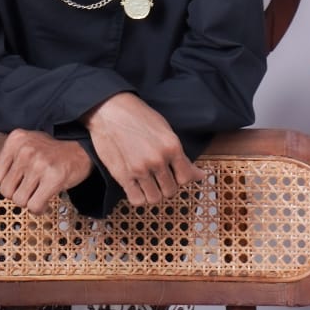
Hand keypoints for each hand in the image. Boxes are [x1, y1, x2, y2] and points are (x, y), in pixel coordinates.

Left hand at [0, 129, 91, 214]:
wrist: (80, 150)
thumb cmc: (46, 153)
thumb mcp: (20, 153)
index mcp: (15, 140)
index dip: (6, 182)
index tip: (19, 178)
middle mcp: (26, 149)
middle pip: (6, 191)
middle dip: (18, 193)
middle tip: (32, 184)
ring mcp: (40, 163)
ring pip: (20, 201)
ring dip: (29, 201)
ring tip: (39, 190)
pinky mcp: (54, 177)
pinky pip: (35, 206)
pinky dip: (39, 208)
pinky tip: (45, 199)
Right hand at [83, 93, 203, 206]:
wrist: (108, 109)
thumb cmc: (138, 116)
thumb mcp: (164, 130)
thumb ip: (181, 156)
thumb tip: (200, 175)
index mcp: (172, 146)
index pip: (185, 178)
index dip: (179, 178)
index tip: (172, 174)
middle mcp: (158, 159)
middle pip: (170, 190)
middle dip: (165, 185)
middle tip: (157, 176)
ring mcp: (140, 169)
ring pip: (155, 198)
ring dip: (152, 192)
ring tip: (146, 181)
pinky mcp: (123, 175)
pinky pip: (137, 200)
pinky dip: (138, 196)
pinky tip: (135, 185)